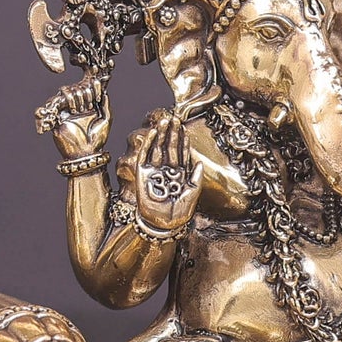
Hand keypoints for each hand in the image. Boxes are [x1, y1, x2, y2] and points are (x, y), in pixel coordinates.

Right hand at [41, 75, 111, 159]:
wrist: (85, 155)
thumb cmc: (97, 141)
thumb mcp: (106, 120)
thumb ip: (106, 105)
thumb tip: (104, 93)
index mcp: (88, 107)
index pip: (86, 89)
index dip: (92, 85)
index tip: (97, 83)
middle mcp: (76, 107)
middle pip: (75, 88)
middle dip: (83, 93)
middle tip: (88, 105)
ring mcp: (66, 112)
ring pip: (64, 93)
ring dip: (73, 98)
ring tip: (79, 110)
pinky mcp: (56, 118)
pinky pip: (52, 106)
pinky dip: (60, 102)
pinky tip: (70, 109)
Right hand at [132, 109, 202, 235]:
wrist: (164, 223)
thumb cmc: (179, 212)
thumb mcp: (193, 193)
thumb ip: (196, 177)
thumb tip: (198, 162)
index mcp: (180, 174)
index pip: (181, 153)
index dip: (183, 140)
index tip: (184, 127)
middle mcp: (167, 170)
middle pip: (170, 148)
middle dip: (172, 133)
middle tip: (174, 118)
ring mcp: (155, 172)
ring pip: (158, 148)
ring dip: (162, 135)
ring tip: (165, 120)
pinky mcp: (143, 174)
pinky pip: (145, 156)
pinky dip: (149, 144)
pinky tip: (154, 133)